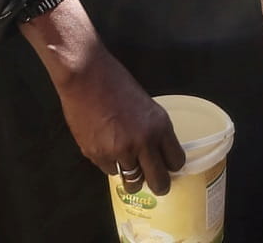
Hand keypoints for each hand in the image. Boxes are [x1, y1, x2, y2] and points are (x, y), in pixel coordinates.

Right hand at [53, 50, 186, 195]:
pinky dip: (110, 164)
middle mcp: (142, 143)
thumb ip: (154, 131)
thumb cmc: (117, 84)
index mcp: (159, 127)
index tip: (168, 166)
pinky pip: (109, 171)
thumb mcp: (147, 106)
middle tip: (155, 184)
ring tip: (127, 164)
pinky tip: (106, 147)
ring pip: (132, 182)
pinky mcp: (96, 155)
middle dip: (159, 185)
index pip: (176, 161)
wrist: (86, 77)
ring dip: (131, 177)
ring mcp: (118, 152)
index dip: (172, 166)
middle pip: (159, 182)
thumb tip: (157, 154)